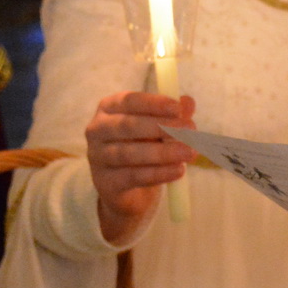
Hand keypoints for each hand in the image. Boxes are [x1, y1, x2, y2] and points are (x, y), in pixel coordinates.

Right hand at [85, 91, 195, 244]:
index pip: (129, 101)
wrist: (126, 187)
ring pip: (130, 153)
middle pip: (127, 126)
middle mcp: (97, 130)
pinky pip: (133, 177)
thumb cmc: (142, 145)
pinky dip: (158, 174)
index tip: (178, 108)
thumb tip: (188, 103)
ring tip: (189, 153)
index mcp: (109, 108)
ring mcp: (97, 157)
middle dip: (161, 127)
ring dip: (163, 153)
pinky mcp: (106, 183)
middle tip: (190, 130)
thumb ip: (172, 114)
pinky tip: (178, 171)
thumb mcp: (158, 127)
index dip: (153, 103)